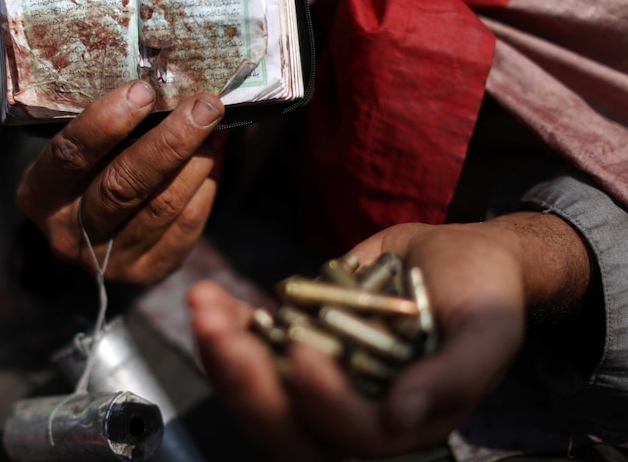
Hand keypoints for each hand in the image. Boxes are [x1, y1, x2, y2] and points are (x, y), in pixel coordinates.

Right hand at [17, 79, 224, 284]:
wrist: (84, 239)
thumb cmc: (83, 176)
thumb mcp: (75, 151)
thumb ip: (107, 129)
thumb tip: (166, 88)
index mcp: (40, 195)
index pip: (71, 155)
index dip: (108, 121)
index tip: (144, 90)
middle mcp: (69, 234)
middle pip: (124, 185)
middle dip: (170, 140)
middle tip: (204, 106)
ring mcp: (109, 260)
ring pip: (162, 206)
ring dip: (196, 162)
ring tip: (213, 129)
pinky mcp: (146, 272)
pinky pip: (185, 227)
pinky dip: (204, 188)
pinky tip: (212, 162)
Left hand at [188, 213, 590, 460]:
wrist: (452, 257)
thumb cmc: (483, 291)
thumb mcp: (489, 327)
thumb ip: (456, 376)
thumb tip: (402, 416)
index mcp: (403, 425)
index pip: (356, 436)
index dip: (326, 404)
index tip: (303, 352)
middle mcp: (353, 416)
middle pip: (288, 426)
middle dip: (245, 382)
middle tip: (215, 329)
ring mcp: (318, 385)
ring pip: (259, 393)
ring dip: (223, 352)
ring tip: (204, 304)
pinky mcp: (295, 352)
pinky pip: (252, 353)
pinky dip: (228, 328)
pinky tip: (211, 298)